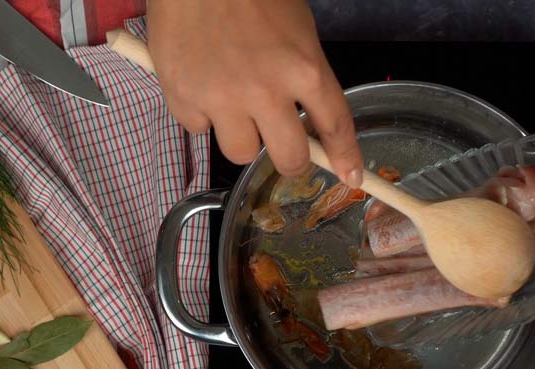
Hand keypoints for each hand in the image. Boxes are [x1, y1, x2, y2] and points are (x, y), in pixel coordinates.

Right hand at [147, 0, 362, 185]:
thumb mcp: (296, 26)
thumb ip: (304, 73)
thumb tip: (309, 116)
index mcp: (303, 67)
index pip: (335, 125)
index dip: (345, 157)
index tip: (351, 176)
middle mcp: (266, 91)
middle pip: (289, 158)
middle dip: (291, 159)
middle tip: (283, 147)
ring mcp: (222, 98)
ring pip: (240, 153)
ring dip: (241, 136)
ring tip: (232, 103)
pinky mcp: (183, 98)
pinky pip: (198, 128)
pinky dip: (201, 113)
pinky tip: (200, 82)